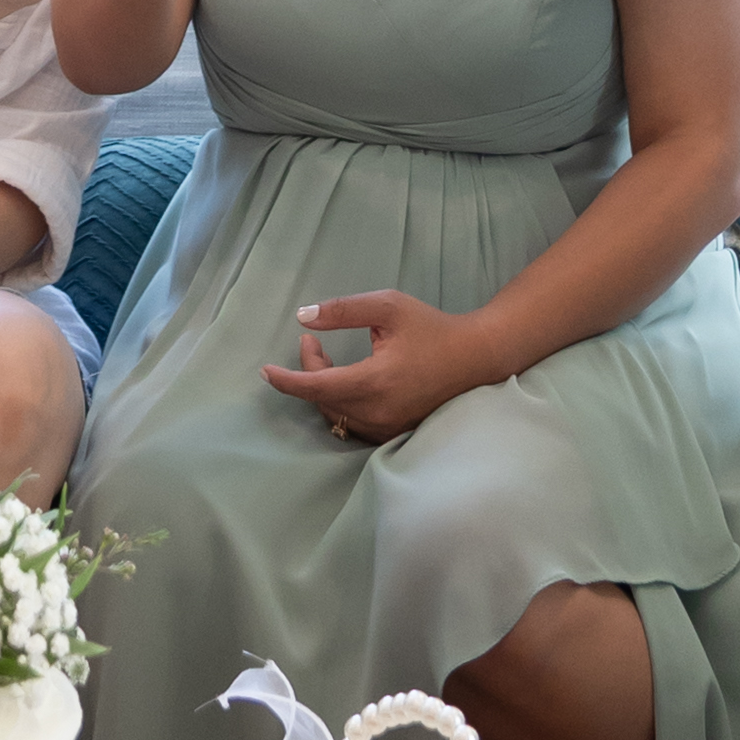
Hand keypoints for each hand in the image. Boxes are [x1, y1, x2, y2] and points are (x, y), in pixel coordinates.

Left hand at [265, 288, 478, 449]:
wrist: (475, 357)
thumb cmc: (432, 328)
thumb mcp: (388, 307)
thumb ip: (343, 310)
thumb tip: (303, 317)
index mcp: (375, 381)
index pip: (316, 388)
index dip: (287, 381)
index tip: (264, 372)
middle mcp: (378, 411)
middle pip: (322, 399)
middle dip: (308, 371)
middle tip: (312, 342)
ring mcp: (386, 426)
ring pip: (335, 414)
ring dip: (321, 387)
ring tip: (325, 358)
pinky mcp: (393, 432)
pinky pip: (352, 423)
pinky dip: (338, 403)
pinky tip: (343, 380)